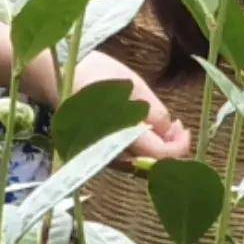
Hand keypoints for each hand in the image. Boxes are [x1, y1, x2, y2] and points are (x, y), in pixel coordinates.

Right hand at [53, 47, 190, 162]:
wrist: (59, 77)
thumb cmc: (95, 76)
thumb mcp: (132, 87)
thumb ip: (154, 113)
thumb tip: (170, 132)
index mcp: (119, 134)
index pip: (158, 155)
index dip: (178, 147)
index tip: (184, 128)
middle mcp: (111, 152)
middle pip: (152, 167)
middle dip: (172, 150)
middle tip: (179, 127)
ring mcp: (104, 156)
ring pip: (142, 166)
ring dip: (161, 151)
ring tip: (168, 127)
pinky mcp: (101, 153)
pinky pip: (130, 160)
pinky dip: (146, 151)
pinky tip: (150, 131)